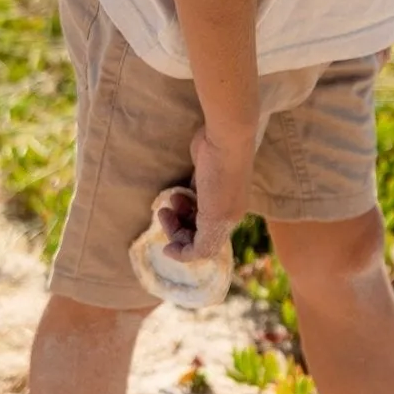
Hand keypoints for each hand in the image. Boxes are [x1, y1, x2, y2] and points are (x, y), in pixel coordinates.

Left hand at [159, 126, 253, 265]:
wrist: (225, 137)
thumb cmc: (220, 177)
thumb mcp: (215, 216)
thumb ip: (204, 243)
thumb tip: (190, 256)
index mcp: (229, 221)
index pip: (205, 248)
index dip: (184, 251)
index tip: (165, 247)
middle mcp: (225, 209)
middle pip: (197, 231)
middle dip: (178, 229)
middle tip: (163, 214)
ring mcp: (216, 191)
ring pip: (194, 214)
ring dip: (179, 214)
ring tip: (169, 202)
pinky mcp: (206, 175)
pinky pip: (192, 196)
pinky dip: (183, 199)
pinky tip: (177, 192)